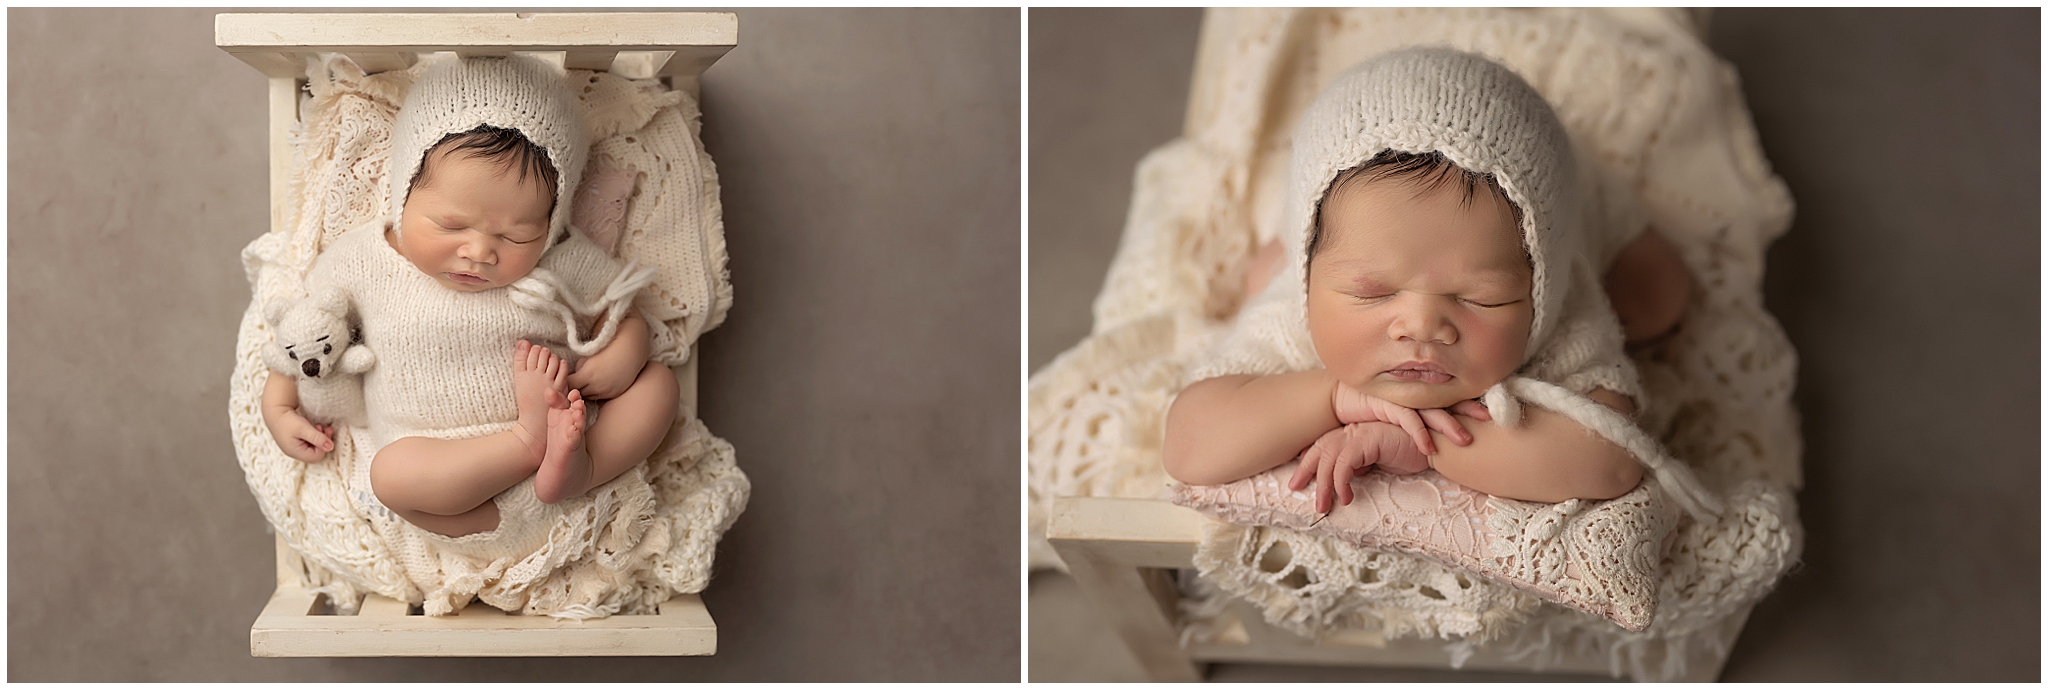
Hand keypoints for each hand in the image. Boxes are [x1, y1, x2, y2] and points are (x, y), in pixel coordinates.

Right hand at [265, 408, 333, 462]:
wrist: (274, 411)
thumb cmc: (287, 420)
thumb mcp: (303, 428)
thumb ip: (317, 438)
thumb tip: (331, 447)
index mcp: (295, 452)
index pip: (316, 456)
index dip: (323, 446)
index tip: (324, 432)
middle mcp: (295, 452)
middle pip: (315, 453)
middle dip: (322, 441)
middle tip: (323, 428)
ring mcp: (295, 447)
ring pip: (313, 447)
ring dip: (320, 437)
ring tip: (319, 426)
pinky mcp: (296, 441)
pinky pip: (309, 442)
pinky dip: (315, 435)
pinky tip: (315, 427)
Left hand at [564, 311, 649, 399]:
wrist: (632, 350)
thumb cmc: (609, 347)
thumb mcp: (590, 354)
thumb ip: (580, 366)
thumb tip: (575, 374)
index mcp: (588, 374)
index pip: (568, 384)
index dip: (565, 381)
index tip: (565, 376)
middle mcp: (597, 386)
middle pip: (577, 392)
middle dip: (574, 387)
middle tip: (574, 380)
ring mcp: (607, 391)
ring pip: (588, 396)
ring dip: (585, 391)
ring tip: (587, 381)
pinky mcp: (615, 393)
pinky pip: (600, 397)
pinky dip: (597, 392)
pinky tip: (599, 382)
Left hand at [1287, 422, 1427, 512]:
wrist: (1434, 444)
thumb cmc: (1409, 452)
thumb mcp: (1378, 462)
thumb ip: (1360, 466)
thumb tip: (1343, 481)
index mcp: (1351, 434)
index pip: (1321, 448)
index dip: (1306, 465)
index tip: (1295, 484)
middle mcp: (1351, 431)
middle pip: (1319, 451)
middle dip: (1306, 473)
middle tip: (1303, 497)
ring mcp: (1359, 433)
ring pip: (1329, 460)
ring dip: (1324, 486)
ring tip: (1324, 507)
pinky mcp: (1368, 439)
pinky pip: (1345, 463)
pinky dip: (1341, 481)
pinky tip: (1347, 497)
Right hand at [1330, 381, 1491, 454]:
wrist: (1341, 398)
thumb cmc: (1375, 406)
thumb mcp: (1401, 411)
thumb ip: (1421, 415)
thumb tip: (1445, 430)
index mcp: (1422, 393)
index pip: (1452, 396)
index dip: (1471, 403)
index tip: (1492, 411)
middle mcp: (1415, 392)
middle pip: (1448, 400)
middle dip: (1469, 410)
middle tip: (1489, 419)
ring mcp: (1402, 396)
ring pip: (1431, 410)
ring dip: (1449, 426)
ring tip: (1466, 441)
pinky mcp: (1386, 403)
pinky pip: (1407, 419)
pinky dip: (1418, 433)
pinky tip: (1429, 447)